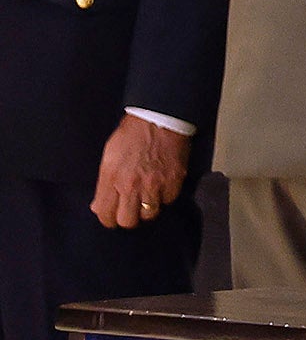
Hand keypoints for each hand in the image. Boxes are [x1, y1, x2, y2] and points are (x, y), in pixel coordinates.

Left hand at [89, 114, 186, 230]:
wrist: (159, 118)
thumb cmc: (131, 135)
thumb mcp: (109, 158)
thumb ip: (103, 185)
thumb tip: (98, 206)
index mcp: (112, 180)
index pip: (106, 215)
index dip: (108, 218)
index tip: (112, 215)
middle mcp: (132, 186)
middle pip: (128, 221)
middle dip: (128, 217)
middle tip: (130, 209)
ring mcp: (154, 184)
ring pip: (149, 214)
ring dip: (147, 208)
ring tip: (147, 197)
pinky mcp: (174, 180)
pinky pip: (168, 200)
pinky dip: (165, 196)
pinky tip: (162, 186)